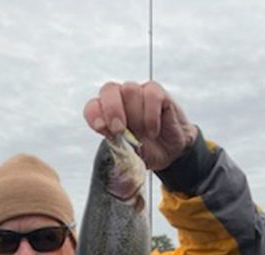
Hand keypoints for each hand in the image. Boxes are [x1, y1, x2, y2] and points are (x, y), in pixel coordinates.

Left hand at [83, 81, 197, 170]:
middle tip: (119, 130)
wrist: (170, 153)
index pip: (93, 106)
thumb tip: (110, 138)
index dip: (94, 114)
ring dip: (136, 116)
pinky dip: (151, 115)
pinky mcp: (158, 93)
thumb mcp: (128, 155)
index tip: (101, 128)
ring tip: (145, 134)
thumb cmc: (146, 150)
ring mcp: (139, 93)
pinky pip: (151, 95)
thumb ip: (117, 146)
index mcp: (108, 114)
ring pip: (130, 90)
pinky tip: (153, 130)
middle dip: (112, 109)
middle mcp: (121, 99)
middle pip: (109, 89)